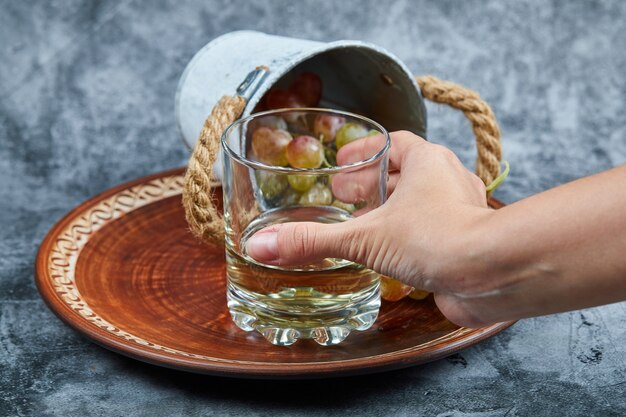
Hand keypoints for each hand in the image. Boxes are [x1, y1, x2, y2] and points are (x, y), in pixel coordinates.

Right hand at [245, 131, 494, 326]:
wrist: (493, 275)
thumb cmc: (436, 238)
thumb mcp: (364, 237)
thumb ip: (313, 241)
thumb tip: (262, 246)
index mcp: (427, 162)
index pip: (394, 143)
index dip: (365, 150)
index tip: (341, 162)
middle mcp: (448, 181)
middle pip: (407, 172)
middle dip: (373, 183)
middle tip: (342, 196)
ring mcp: (460, 213)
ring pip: (422, 203)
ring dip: (392, 210)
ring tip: (362, 225)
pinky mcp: (465, 244)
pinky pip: (433, 232)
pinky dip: (409, 237)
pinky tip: (391, 256)